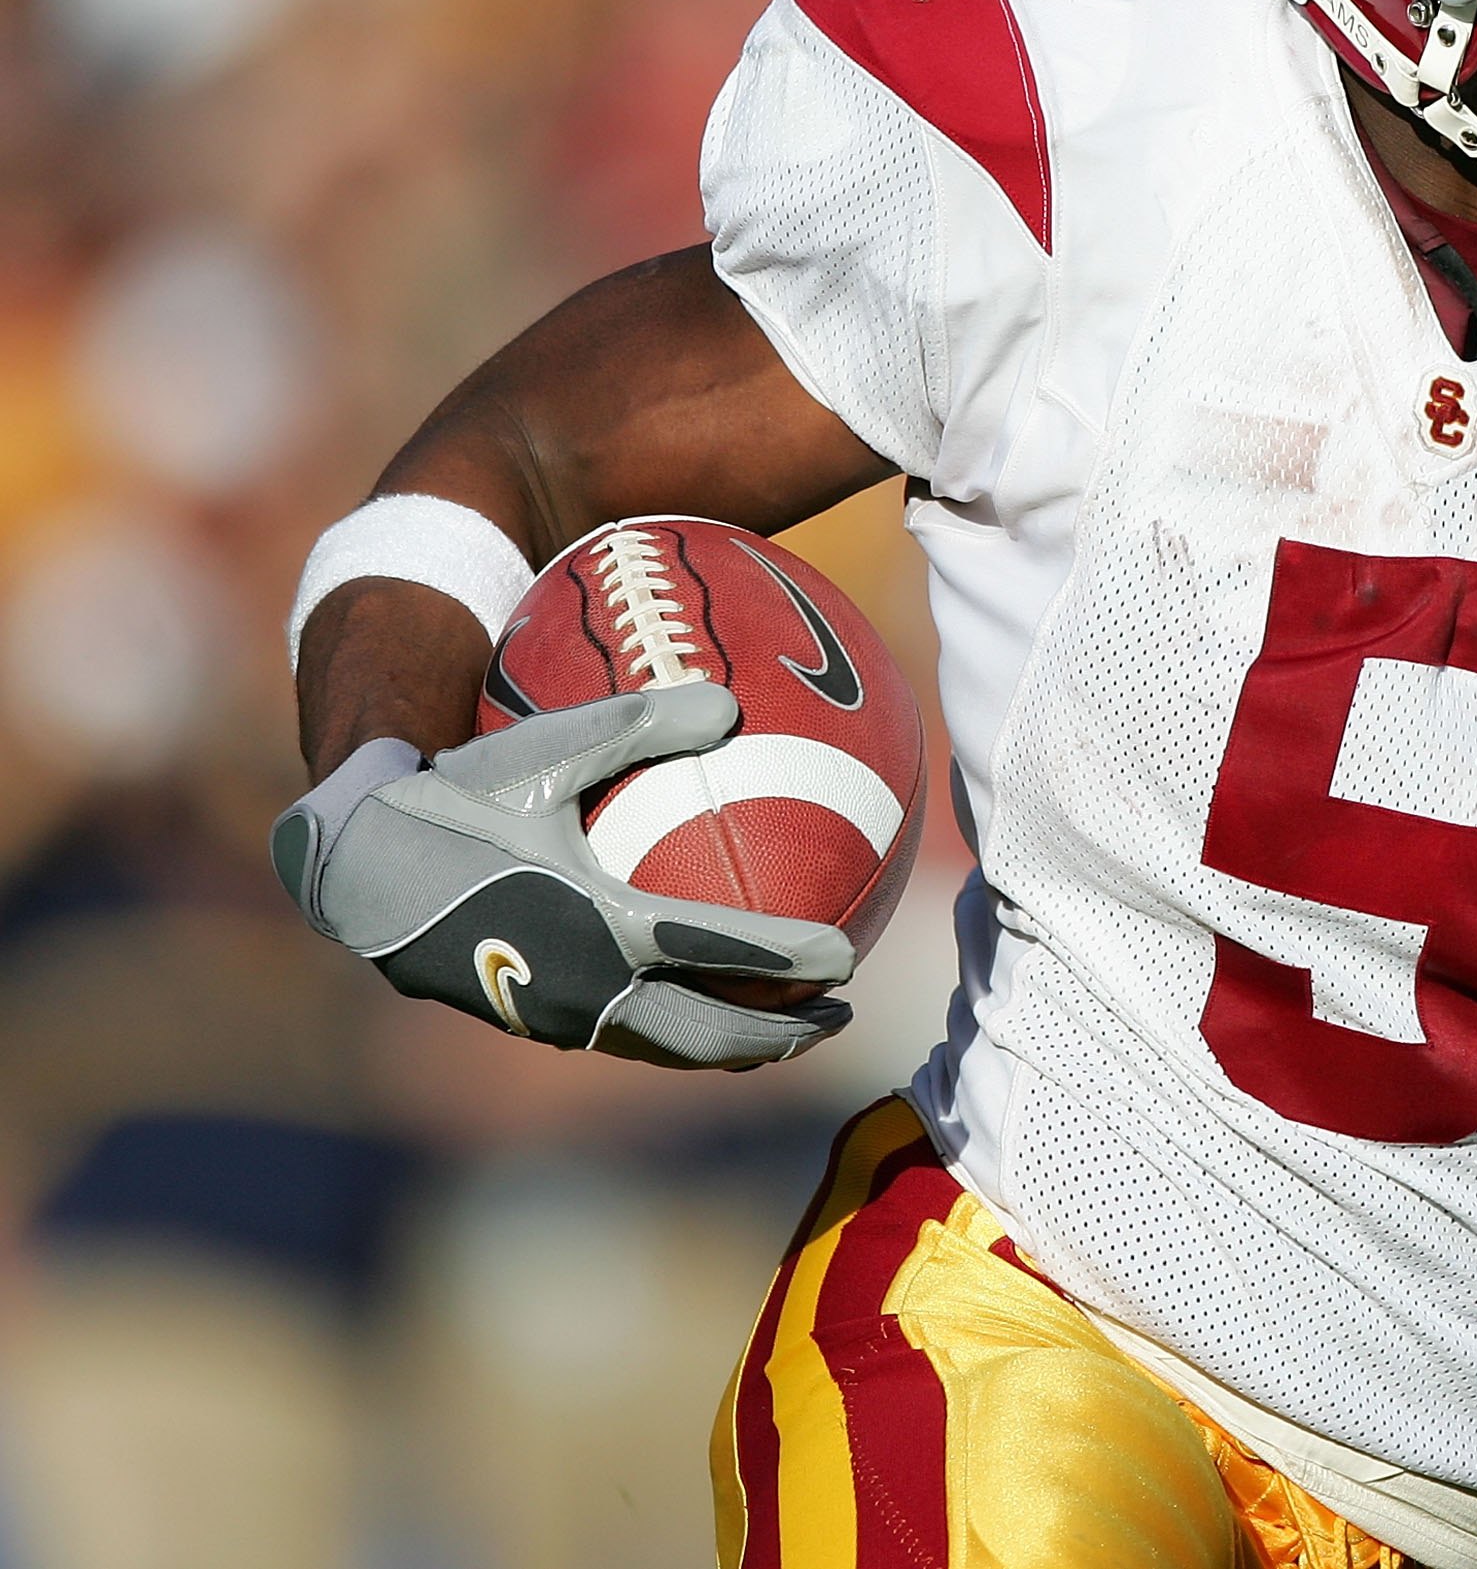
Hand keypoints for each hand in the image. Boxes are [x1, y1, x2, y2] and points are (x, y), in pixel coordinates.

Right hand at [270, 682, 858, 1068]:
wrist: (352, 864)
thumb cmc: (453, 794)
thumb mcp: (542, 750)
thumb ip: (636, 725)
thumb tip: (730, 702)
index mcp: (598, 924)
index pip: (721, 953)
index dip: (792, 962)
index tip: (850, 961)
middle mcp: (583, 986)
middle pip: (706, 1034)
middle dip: (779, 1034)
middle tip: (844, 1017)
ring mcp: (557, 1013)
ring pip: (666, 1047)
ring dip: (732, 1046)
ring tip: (788, 1031)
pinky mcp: (533, 1018)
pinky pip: (626, 1035)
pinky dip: (678, 1031)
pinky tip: (703, 1004)